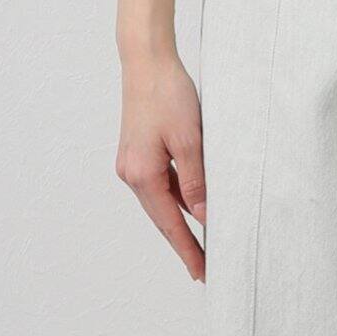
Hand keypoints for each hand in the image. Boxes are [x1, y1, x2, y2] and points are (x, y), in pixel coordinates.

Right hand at [116, 49, 206, 281]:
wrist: (146, 62)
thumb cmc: (169, 95)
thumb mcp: (190, 140)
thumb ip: (196, 182)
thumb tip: (202, 217)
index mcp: (143, 175)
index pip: (170, 225)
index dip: (188, 250)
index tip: (203, 273)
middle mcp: (131, 174)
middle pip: (162, 220)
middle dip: (184, 244)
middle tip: (204, 269)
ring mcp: (132, 165)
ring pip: (162, 204)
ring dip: (180, 224)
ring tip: (202, 245)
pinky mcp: (138, 154)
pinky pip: (161, 187)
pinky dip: (177, 201)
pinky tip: (192, 209)